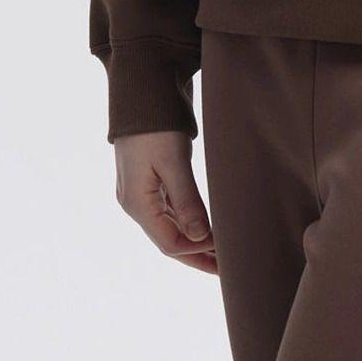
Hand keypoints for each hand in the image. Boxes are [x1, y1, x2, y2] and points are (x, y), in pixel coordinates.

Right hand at [113, 131, 217, 273]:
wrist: (140, 91)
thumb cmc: (155, 125)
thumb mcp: (173, 161)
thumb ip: (186, 200)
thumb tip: (201, 236)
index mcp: (137, 204)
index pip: (169, 243)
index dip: (198, 250)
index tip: (226, 250)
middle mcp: (134, 204)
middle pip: (168, 240)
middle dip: (197, 255)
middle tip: (226, 269)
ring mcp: (139, 193)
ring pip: (169, 228)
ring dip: (193, 241)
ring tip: (221, 252)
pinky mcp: (147, 181)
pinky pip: (168, 212)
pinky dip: (187, 223)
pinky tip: (204, 227)